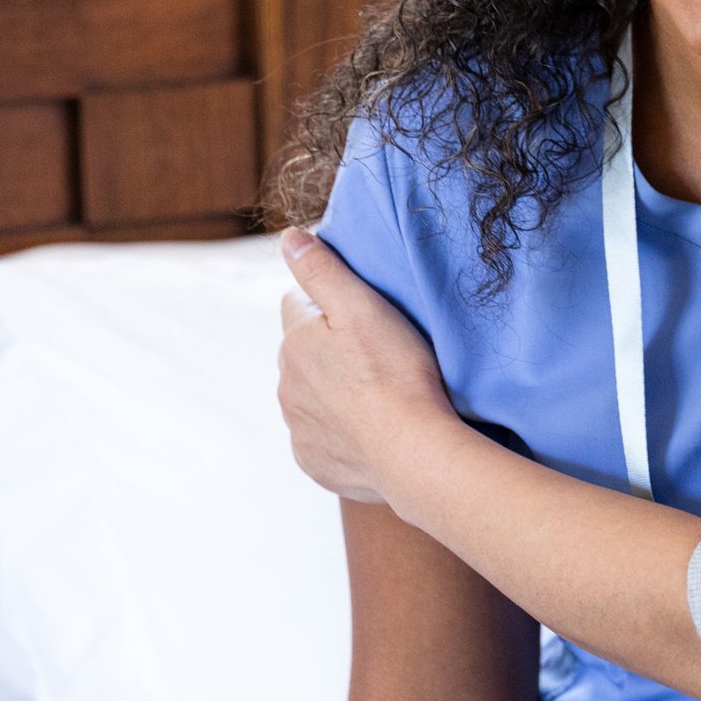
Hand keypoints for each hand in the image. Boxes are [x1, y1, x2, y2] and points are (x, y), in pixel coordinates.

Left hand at [277, 229, 456, 504]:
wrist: (414, 452)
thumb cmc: (397, 373)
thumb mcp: (364, 306)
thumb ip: (322, 270)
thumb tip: (287, 237)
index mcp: (295, 342)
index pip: (297, 304)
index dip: (330, 302)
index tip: (365, 313)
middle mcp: (286, 385)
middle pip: (303, 351)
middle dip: (329, 347)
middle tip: (378, 351)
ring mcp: (299, 428)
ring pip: (311, 395)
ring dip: (334, 389)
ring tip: (379, 390)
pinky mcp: (314, 462)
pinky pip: (322, 437)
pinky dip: (340, 429)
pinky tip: (372, 427)